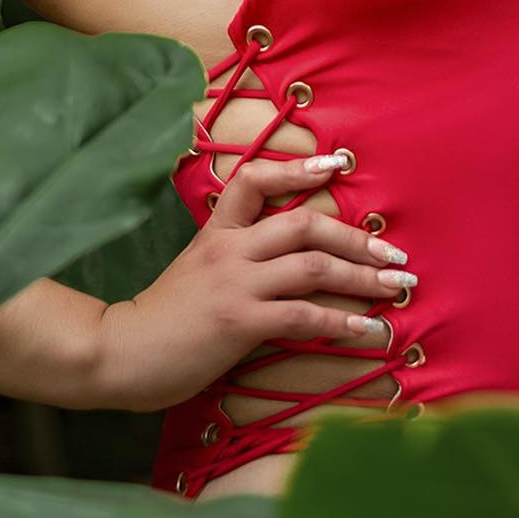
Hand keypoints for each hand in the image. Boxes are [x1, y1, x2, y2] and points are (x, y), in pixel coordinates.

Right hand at [95, 154, 413, 412]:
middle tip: (394, 255)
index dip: (299, 168)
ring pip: (313, 268)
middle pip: (305, 226)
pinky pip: (303, 316)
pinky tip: (369, 330)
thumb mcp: (196, 268)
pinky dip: (343, 323)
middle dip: (357, 239)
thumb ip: (235, 255)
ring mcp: (235, 284)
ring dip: (362, 279)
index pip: (256, 179)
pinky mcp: (239, 322)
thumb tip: (284, 255)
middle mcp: (229, 248)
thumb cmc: (163, 317)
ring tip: (396, 288)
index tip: (337, 165)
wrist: (121, 352)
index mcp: (217, 229)